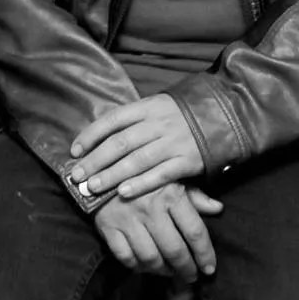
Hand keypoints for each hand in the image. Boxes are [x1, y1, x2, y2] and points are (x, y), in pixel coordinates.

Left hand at [71, 95, 203, 199]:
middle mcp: (159, 123)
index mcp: (149, 106)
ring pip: (137, 160)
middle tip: (77, 175)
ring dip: (112, 175)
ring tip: (93, 187)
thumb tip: (99, 135)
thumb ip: (133, 120)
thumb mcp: (158, 107)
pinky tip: (123, 193)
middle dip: (95, 160)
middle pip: (121, 142)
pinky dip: (141, 183)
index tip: (74, 150)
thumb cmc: (183, 115)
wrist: (225, 116)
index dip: (91, 134)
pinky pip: (160, 174)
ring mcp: (174, 141)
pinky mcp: (188, 160)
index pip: (113, 119)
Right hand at [95, 183, 224, 282]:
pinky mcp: (108, 228)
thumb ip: (195, 196)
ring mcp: (128, 219)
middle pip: (174, 250)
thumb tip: (218, 209)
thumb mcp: (173, 177)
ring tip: (171, 272)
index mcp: (171, 194)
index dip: (205, 254)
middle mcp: (150, 208)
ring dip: (163, 271)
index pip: (195, 232)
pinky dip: (137, 267)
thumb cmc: (145, 173)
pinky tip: (146, 266)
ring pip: (150, 258)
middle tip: (192, 277)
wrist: (103, 167)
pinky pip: (126, 257)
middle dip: (186, 269)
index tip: (210, 268)